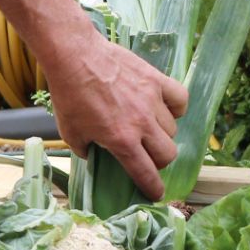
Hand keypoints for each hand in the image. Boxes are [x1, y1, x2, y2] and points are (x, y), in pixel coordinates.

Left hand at [43, 32, 188, 198]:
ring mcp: (152, 100)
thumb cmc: (69, 94)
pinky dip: (176, 108)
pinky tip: (165, 107)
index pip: (146, 173)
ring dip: (162, 134)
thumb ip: (86, 150)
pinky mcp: (156, 80)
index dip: (153, 188)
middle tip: (147, 155)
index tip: (156, 193)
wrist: (75, 55)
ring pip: (172, 129)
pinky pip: (180, 100)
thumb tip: (95, 156)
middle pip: (168, 154)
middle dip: (159, 161)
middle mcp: (142, 124)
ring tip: (148, 127)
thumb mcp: (71, 133)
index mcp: (121, 141)